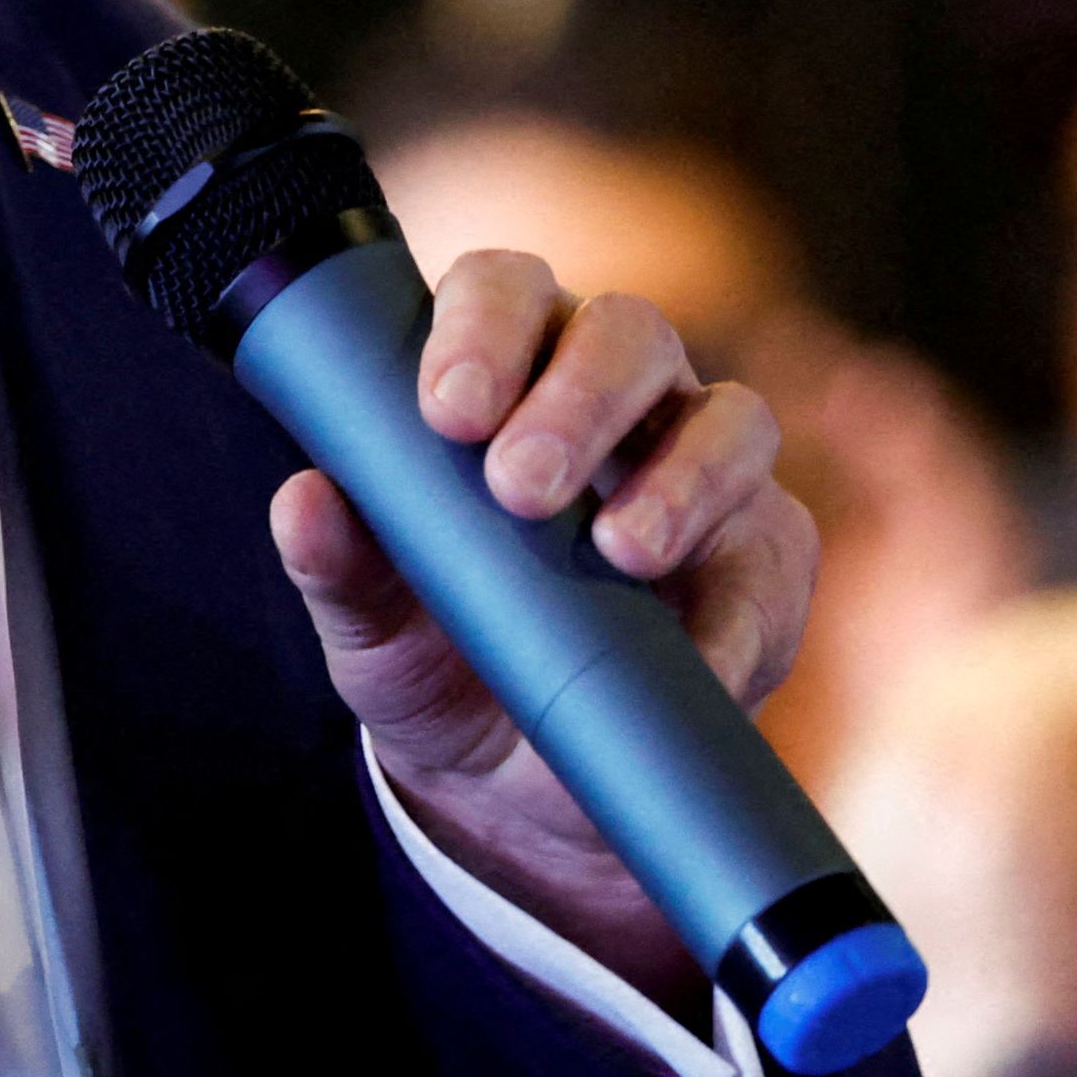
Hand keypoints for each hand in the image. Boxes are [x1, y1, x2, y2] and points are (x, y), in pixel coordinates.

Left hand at [268, 249, 817, 1023]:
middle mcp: (618, 396)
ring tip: (622, 550)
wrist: (515, 785)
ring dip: (682, 475)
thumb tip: (303, 502)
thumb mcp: (371, 625)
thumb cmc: (437, 656)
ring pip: (730, 418)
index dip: (482, 327)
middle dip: (577, 399)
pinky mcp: (765, 562)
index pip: (505, 291)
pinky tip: (698, 652)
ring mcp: (706, 470)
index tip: (445, 412)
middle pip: (628, 331)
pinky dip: (737, 606)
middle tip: (520, 486)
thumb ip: (336, 563)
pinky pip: (773, 556)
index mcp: (508, 370)